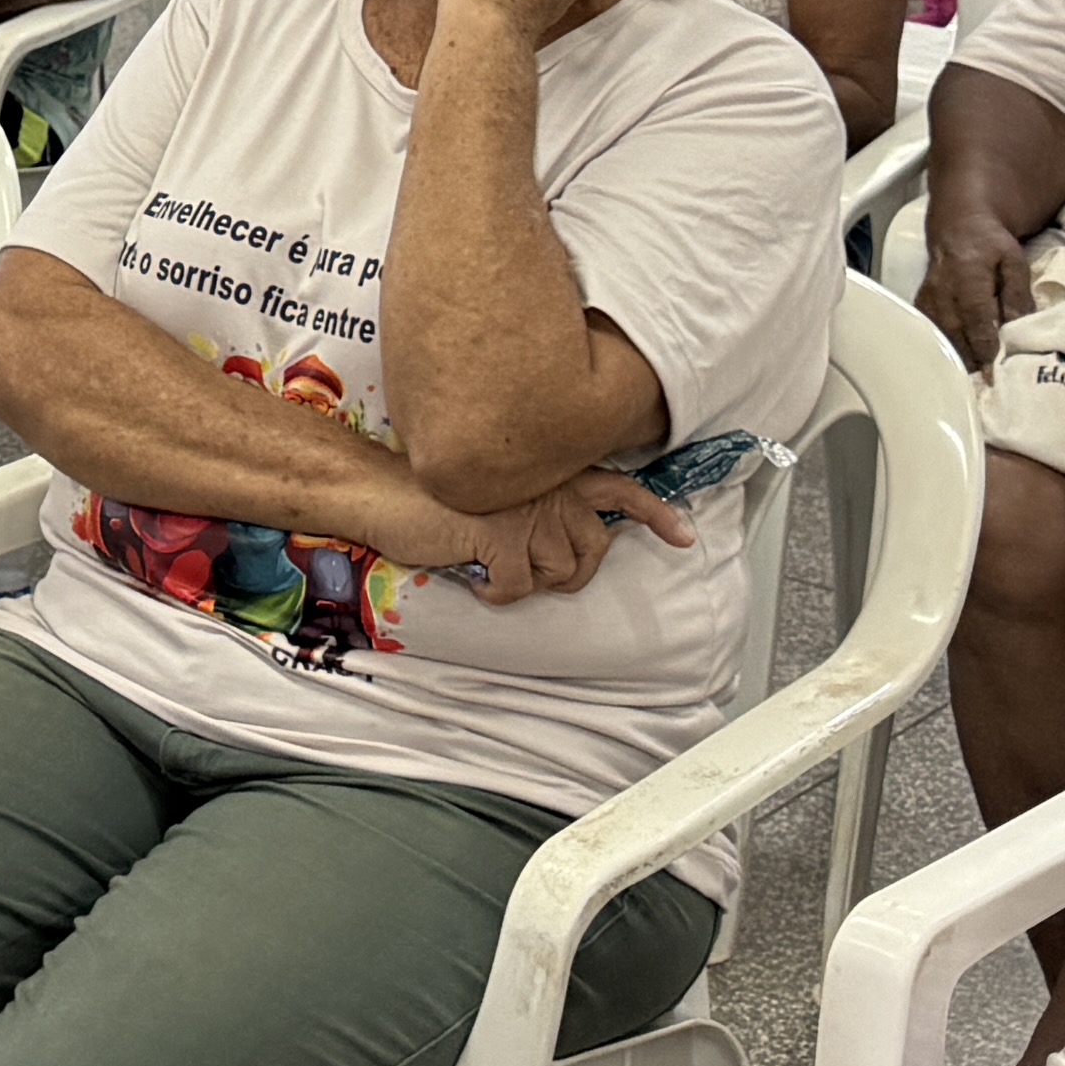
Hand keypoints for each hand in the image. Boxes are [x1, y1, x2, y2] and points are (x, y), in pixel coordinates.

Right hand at [417, 464, 694, 604]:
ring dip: (527, 583)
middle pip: (592, 550)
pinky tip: (476, 577)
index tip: (683, 537)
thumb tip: (570, 547)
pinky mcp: (503, 530)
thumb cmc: (435, 499)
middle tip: (532, 571)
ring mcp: (527, 505)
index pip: (621, 487)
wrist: (381, 493)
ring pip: (559, 572)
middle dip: (567, 573)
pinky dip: (497, 594)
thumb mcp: (499, 492)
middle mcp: (548, 483)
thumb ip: (540, 504)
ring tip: (495, 564)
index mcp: (552, 471)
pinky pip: (521, 587)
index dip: (655, 514)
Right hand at [919, 201, 1034, 369]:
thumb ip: (1017, 293)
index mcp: (968, 276)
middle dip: (970, 359)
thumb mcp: (1014, 262)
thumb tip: (1018, 326)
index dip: (985, 346)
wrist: (958, 227)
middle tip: (986, 381)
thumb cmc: (991, 245)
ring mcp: (928, 297)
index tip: (995, 370)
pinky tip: (955, 361)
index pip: (975, 318)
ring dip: (956, 357)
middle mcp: (943, 289)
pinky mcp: (920, 303)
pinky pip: (929, 331)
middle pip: (954, 332)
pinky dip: (941, 347)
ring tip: (973, 376)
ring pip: (939, 335)